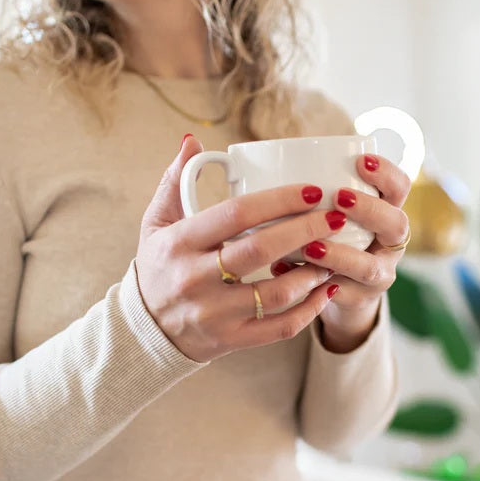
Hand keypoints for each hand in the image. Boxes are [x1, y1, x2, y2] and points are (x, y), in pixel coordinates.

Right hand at [135, 135, 341, 362]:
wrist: (144, 329)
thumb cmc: (157, 266)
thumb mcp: (156, 222)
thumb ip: (174, 181)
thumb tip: (192, 141)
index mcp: (180, 242)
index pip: (237, 214)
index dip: (279, 199)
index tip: (312, 190)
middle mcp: (195, 279)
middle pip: (261, 249)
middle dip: (306, 230)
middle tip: (335, 217)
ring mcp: (213, 313)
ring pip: (275, 293)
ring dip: (312, 272)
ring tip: (334, 254)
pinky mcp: (229, 339)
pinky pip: (279, 328)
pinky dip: (309, 310)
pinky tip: (326, 291)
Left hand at [270, 153, 410, 352]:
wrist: (343, 289)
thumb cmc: (333, 237)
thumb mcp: (335, 212)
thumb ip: (317, 194)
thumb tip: (264, 165)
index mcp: (386, 211)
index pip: (399, 188)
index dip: (386, 174)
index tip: (361, 161)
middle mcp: (390, 242)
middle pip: (396, 223)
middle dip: (369, 209)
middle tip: (339, 197)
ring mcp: (379, 274)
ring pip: (369, 267)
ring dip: (340, 255)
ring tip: (310, 247)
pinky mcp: (360, 300)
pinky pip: (341, 294)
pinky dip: (314, 282)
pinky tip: (284, 270)